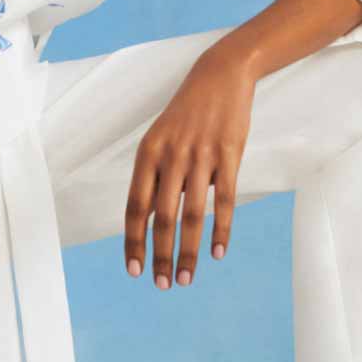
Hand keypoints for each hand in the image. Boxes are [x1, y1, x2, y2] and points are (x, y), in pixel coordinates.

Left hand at [124, 45, 256, 288]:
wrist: (220, 76)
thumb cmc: (187, 113)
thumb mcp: (161, 139)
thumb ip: (155, 177)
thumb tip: (149, 221)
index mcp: (148, 153)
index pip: (135, 206)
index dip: (133, 240)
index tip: (133, 269)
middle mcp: (170, 156)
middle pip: (162, 217)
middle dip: (161, 256)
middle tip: (163, 285)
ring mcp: (200, 156)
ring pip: (192, 215)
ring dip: (188, 251)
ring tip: (186, 278)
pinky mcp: (228, 155)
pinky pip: (223, 200)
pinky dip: (219, 230)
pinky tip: (216, 253)